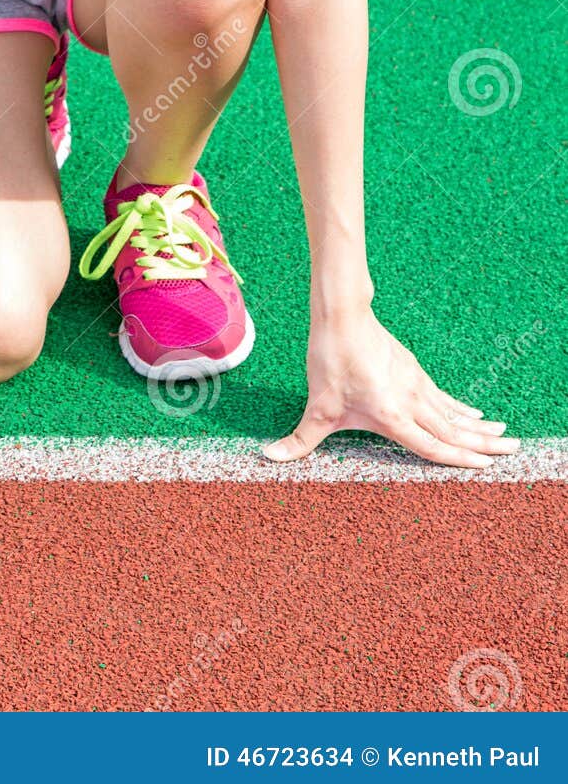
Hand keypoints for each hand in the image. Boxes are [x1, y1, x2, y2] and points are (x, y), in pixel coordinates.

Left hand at [261, 307, 519, 467]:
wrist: (342, 316)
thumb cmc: (331, 360)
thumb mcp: (316, 406)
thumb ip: (299, 439)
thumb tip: (269, 457)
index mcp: (393, 415)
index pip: (432, 446)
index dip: (458, 460)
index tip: (484, 468)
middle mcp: (411, 401)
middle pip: (454, 430)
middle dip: (484, 444)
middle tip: (513, 452)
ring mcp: (415, 383)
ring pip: (452, 412)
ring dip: (477, 426)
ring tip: (503, 435)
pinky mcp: (411, 369)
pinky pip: (442, 395)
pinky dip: (459, 407)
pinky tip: (471, 412)